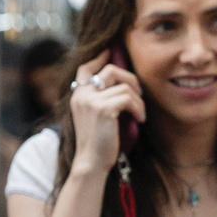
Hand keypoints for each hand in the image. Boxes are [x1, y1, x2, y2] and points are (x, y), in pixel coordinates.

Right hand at [66, 54, 144, 174]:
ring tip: (139, 113)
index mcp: (77, 95)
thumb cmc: (98, 144)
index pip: (85, 68)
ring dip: (138, 100)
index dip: (100, 58)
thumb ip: (99, 99)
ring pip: (124, 85)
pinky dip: (139, 108)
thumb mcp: (94, 117)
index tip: (111, 53)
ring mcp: (91, 100)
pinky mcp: (103, 109)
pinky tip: (140, 119)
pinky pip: (129, 98)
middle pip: (110, 70)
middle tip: (139, 95)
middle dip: (131, 80)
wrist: (91, 163)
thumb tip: (121, 83)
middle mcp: (81, 94)